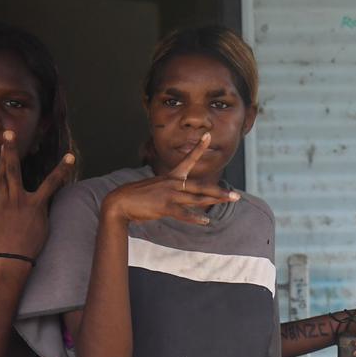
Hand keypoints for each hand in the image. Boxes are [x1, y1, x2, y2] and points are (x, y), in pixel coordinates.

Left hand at [0, 130, 75, 259]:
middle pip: (15, 170)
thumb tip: (41, 198)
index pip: (53, 182)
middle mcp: (18, 199)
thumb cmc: (31, 245)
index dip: (63, 169)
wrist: (14, 259)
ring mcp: (2, 205)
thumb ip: (41, 207)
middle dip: (12, 150)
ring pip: (0, 177)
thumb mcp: (43, 224)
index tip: (70, 155)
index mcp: (35, 202)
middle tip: (9, 133)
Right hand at [101, 133, 239, 225]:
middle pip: (201, 187)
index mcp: (171, 177)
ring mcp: (170, 194)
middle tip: (236, 195)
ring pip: (197, 198)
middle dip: (219, 192)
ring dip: (215, 201)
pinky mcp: (165, 206)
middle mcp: (173, 183)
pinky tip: (206, 221)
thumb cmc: (137, 196)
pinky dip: (195, 218)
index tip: (208, 135)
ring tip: (230, 201)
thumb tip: (178, 195)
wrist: (119, 202)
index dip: (199, 147)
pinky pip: (184, 213)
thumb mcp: (155, 188)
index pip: (188, 159)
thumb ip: (170, 191)